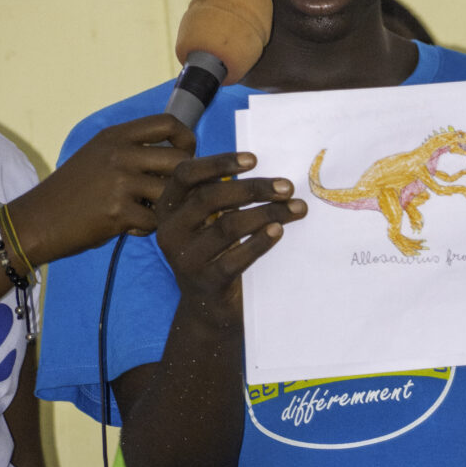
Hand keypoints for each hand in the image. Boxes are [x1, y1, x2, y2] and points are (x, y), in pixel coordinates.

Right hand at [8, 114, 195, 265]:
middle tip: (170, 192)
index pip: (167, 123)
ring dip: (165, 206)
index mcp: (115, 136)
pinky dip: (146, 228)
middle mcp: (119, 154)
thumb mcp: (98, 154)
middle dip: (183, 180)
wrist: (37, 220)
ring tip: (146, 211)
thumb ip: (132, 149)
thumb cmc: (71, 190)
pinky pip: (155, 221)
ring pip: (171, 192)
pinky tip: (129, 226)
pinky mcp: (118, 212)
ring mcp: (119, 182)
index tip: (187, 155)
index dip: (187, 139)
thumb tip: (179, 152)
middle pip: (180, 159)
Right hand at [155, 151, 306, 326]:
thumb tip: (269, 175)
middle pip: (210, 198)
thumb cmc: (214, 252)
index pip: (186, 175)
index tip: (253, 159)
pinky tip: (278, 230)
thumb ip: (222, 195)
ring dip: (267, 213)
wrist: (207, 307)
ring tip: (297, 208)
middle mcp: (170, 231)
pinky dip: (259, 242)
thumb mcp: (208, 221)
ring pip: (228, 226)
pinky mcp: (205, 282)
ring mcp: (184, 259)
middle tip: (287, 186)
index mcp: (168, 208)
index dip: (219, 164)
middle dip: (253, 189)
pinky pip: (235, 258)